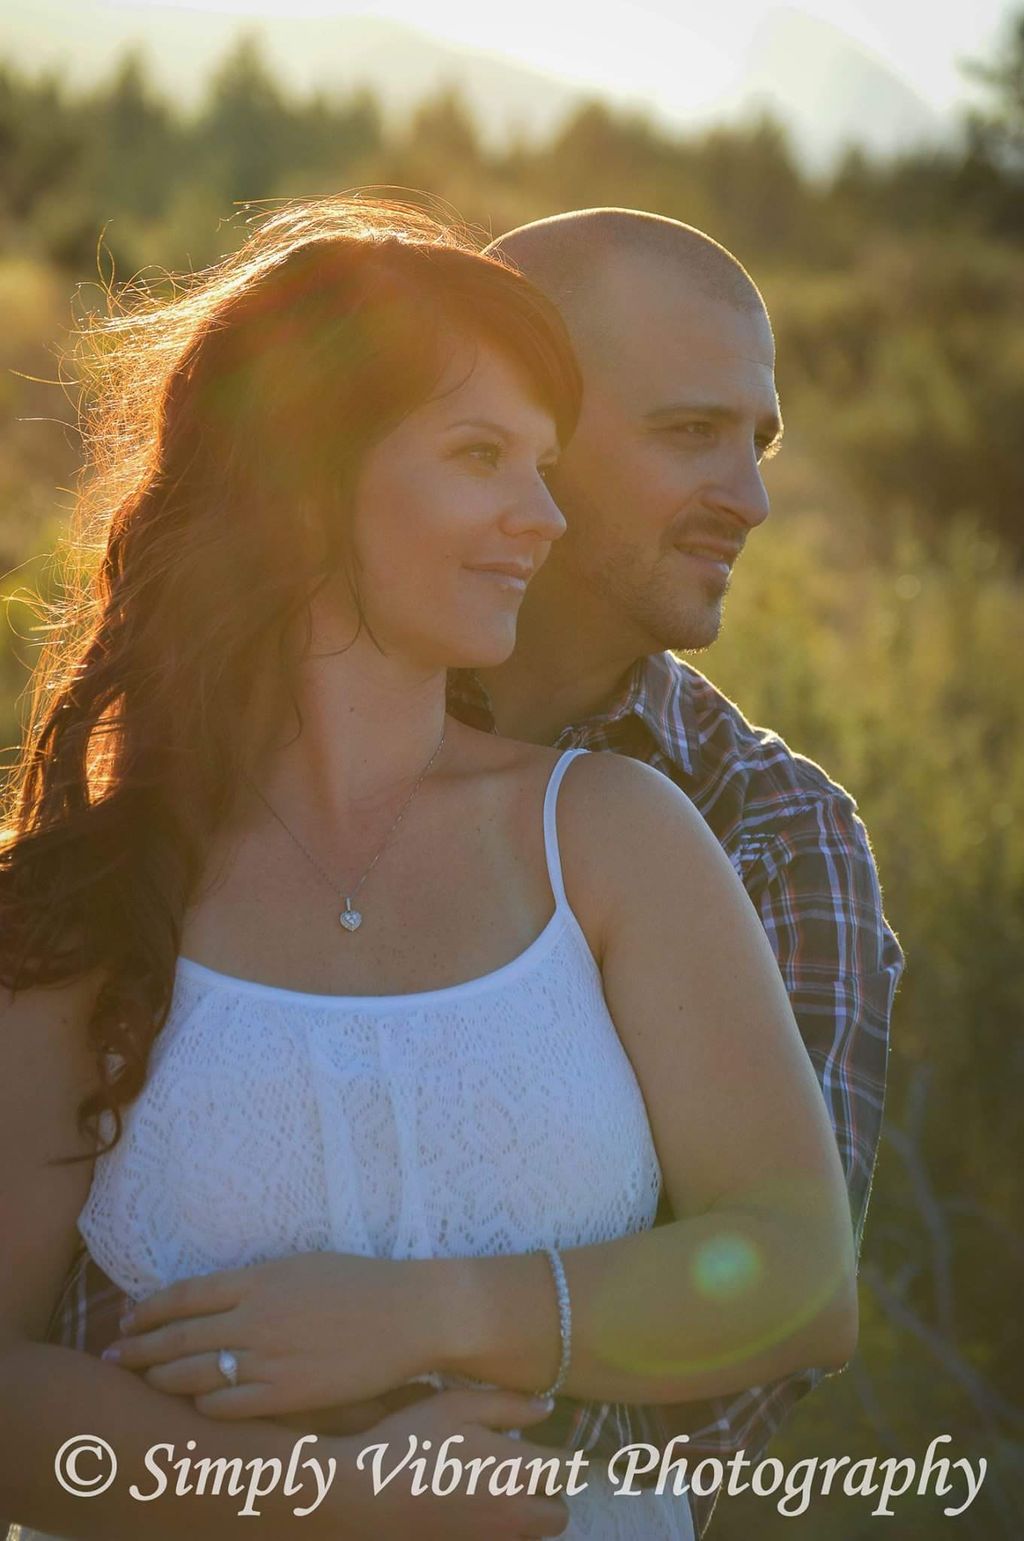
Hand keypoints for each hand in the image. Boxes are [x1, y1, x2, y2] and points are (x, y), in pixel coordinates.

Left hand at [103, 1251, 434, 1417]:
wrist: (410, 1313)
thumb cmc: (360, 1283)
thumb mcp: (301, 1265)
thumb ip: (255, 1282)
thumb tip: (215, 1295)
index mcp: (259, 1279)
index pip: (184, 1295)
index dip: (149, 1310)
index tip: (128, 1320)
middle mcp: (256, 1318)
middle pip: (178, 1337)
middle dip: (138, 1349)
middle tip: (112, 1358)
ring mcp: (270, 1359)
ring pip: (195, 1374)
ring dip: (162, 1378)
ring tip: (144, 1381)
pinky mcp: (288, 1394)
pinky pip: (228, 1406)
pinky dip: (204, 1405)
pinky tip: (195, 1403)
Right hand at [330, 1387, 571, 1538]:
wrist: (363, 1496)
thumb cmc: (410, 1443)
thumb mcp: (456, 1406)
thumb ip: (508, 1405)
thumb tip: (546, 1408)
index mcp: (516, 1472)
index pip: (569, 1470)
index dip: (567, 1457)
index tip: (553, 1448)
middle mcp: (513, 1516)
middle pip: (558, 1516)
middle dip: (549, 1495)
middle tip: (523, 1474)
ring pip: (531, 1538)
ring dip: (526, 1519)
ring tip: (496, 1494)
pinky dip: (499, 1533)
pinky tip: (473, 1514)